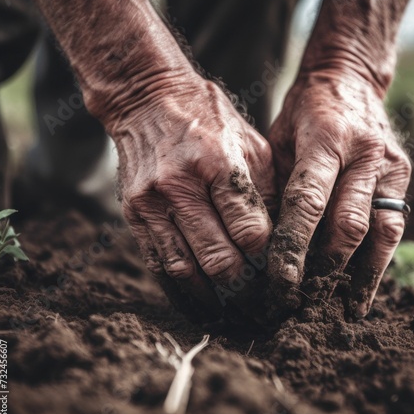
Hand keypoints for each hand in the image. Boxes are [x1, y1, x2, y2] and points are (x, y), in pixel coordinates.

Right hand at [111, 77, 275, 319]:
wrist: (147, 100)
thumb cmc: (208, 119)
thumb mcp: (250, 144)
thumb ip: (266, 192)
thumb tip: (280, 237)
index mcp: (220, 164)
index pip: (250, 231)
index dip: (268, 260)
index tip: (279, 275)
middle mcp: (182, 186)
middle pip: (219, 258)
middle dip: (244, 288)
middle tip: (261, 304)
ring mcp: (152, 203)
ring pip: (186, 269)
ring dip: (212, 297)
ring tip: (233, 313)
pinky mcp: (133, 213)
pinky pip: (158, 263)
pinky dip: (180, 288)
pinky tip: (199, 300)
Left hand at [267, 69, 410, 318]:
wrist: (348, 78)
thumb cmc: (303, 111)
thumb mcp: (278, 138)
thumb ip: (277, 184)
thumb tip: (265, 240)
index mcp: (326, 138)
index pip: (307, 201)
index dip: (293, 245)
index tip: (279, 281)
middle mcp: (365, 154)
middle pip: (347, 224)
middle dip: (323, 267)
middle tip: (300, 300)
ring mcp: (390, 165)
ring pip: (378, 233)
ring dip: (357, 275)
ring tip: (338, 311)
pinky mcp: (403, 176)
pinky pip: (393, 228)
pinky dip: (378, 263)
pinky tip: (362, 291)